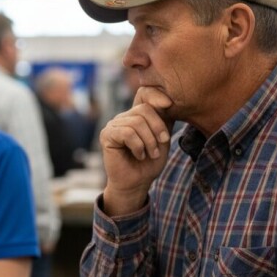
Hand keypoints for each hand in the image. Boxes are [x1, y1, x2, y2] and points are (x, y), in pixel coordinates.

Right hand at [98, 87, 173, 214]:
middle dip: (157, 128)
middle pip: (144, 109)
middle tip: (161, 145)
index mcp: (137, 115)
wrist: (137, 183)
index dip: (156, 95)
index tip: (170, 105)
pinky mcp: (106, 135)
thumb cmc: (150, 162)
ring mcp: (113, 125)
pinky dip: (138, 146)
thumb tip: (167, 100)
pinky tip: (139, 155)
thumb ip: (163, 118)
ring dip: (149, 142)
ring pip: (136, 122)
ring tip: (150, 154)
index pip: (145, 93)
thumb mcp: (162, 137)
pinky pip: (127, 133)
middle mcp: (124, 117)